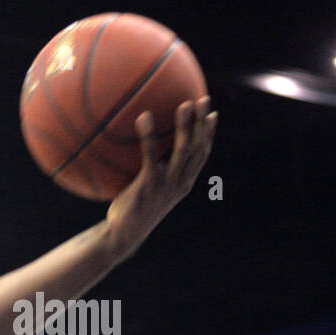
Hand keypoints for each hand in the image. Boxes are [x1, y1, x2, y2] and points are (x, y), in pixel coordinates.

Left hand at [105, 96, 215, 256]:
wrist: (123, 235)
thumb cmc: (131, 211)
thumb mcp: (145, 189)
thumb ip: (149, 170)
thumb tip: (137, 149)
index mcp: (183, 183)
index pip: (201, 156)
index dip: (209, 135)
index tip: (212, 114)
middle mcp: (180, 182)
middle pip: (198, 149)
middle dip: (203, 124)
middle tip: (203, 100)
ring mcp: (167, 184)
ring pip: (183, 151)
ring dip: (186, 126)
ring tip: (184, 104)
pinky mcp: (150, 185)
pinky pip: (151, 155)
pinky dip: (149, 136)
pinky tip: (144, 117)